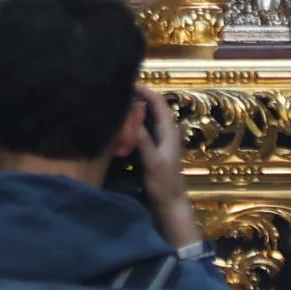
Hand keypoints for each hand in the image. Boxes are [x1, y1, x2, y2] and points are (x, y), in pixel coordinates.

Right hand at [128, 91, 195, 247]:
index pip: (159, 104)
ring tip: (119, 103)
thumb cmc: (163, 185)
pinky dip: (137, 123)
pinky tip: (124, 125)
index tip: (128, 84)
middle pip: (155, 108)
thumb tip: (132, 116)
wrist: (170, 206)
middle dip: (140, 97)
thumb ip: (144, 140)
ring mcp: (162, 142)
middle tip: (120, 91)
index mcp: (169, 132)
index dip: (146, 92)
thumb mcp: (152, 162)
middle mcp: (167, 133)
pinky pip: (146, 129)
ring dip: (138, 109)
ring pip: (150, 118)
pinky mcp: (155, 150)